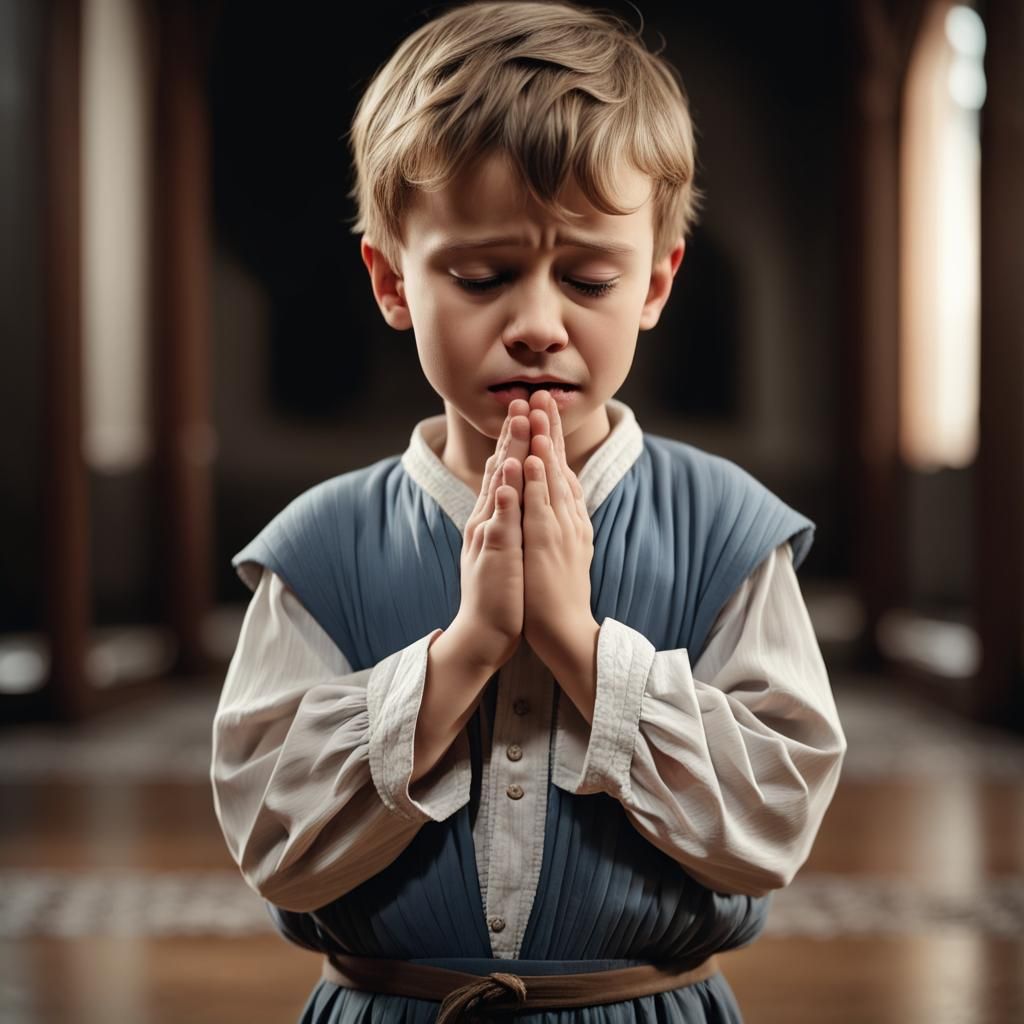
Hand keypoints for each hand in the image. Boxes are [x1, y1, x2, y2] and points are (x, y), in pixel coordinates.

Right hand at [452, 400, 531, 671]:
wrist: (484, 632)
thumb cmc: (501, 591)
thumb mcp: (505, 546)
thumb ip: (508, 517)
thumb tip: (516, 491)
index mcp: (494, 517)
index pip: (507, 469)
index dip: (517, 439)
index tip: (528, 409)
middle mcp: (487, 520)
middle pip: (502, 469)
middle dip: (512, 434)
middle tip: (521, 400)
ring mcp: (488, 536)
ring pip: (500, 488)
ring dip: (509, 454)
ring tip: (517, 424)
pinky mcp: (492, 556)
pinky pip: (499, 523)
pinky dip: (505, 499)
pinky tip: (510, 478)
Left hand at [521, 390, 596, 667]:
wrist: (564, 631)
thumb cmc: (557, 595)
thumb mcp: (561, 550)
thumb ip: (559, 522)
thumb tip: (557, 499)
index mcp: (568, 519)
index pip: (559, 470)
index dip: (551, 439)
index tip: (545, 409)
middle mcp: (567, 518)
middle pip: (558, 465)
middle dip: (550, 429)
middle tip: (544, 394)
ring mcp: (559, 529)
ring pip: (551, 478)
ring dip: (545, 443)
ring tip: (539, 410)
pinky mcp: (549, 544)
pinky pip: (542, 505)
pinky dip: (539, 478)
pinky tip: (535, 456)